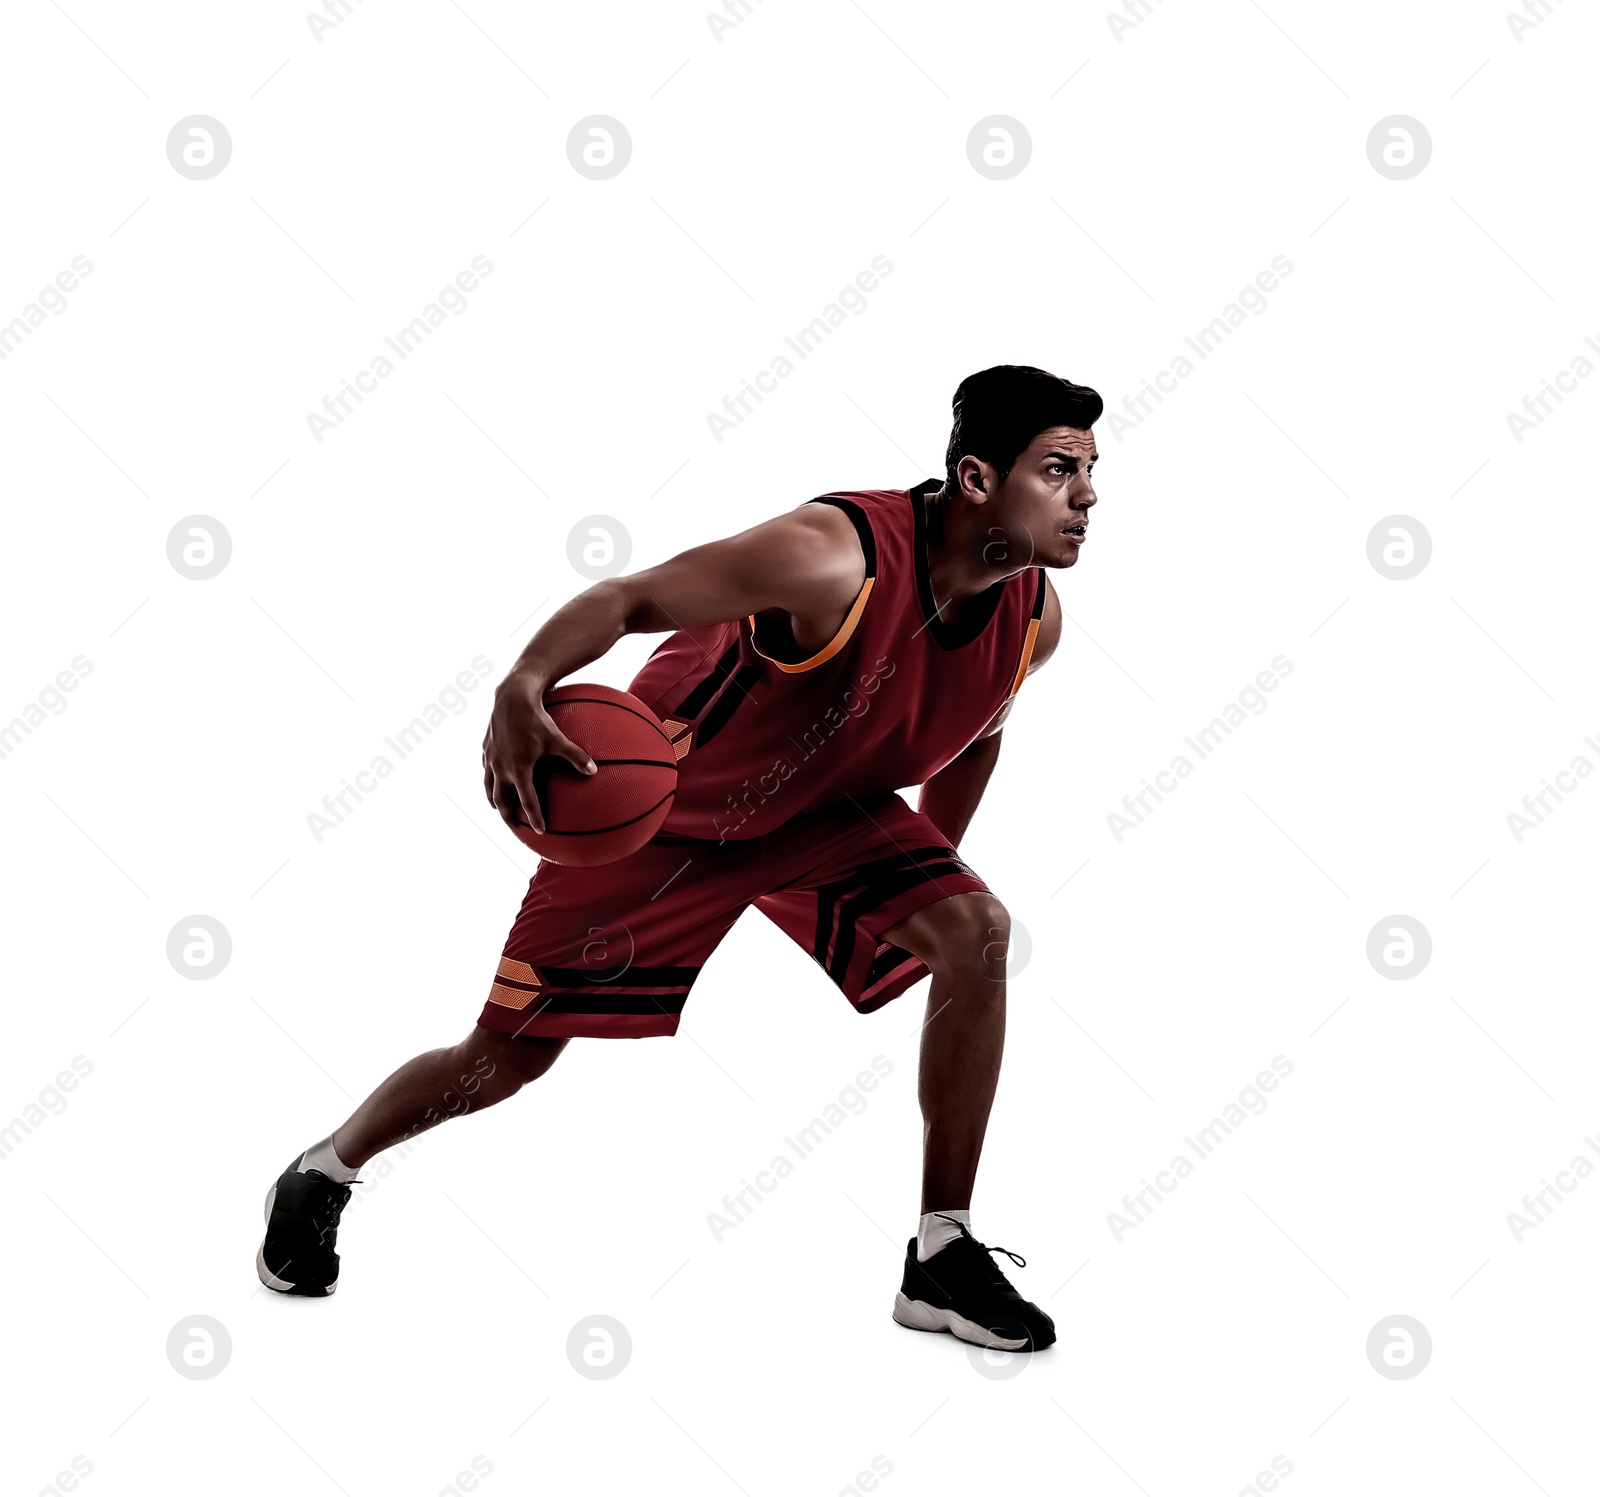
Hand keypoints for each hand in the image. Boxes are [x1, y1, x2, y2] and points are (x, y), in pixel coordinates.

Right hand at [482, 672, 595, 834]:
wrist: (511, 697)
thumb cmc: (537, 718)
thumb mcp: (558, 738)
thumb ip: (576, 756)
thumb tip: (594, 771)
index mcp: (519, 770)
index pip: (527, 801)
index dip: (533, 818)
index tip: (540, 832)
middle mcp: (501, 768)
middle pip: (502, 801)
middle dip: (508, 816)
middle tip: (515, 828)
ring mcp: (491, 759)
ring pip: (489, 787)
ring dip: (495, 801)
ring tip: (500, 809)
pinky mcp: (486, 748)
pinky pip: (486, 770)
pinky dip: (490, 780)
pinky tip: (495, 779)